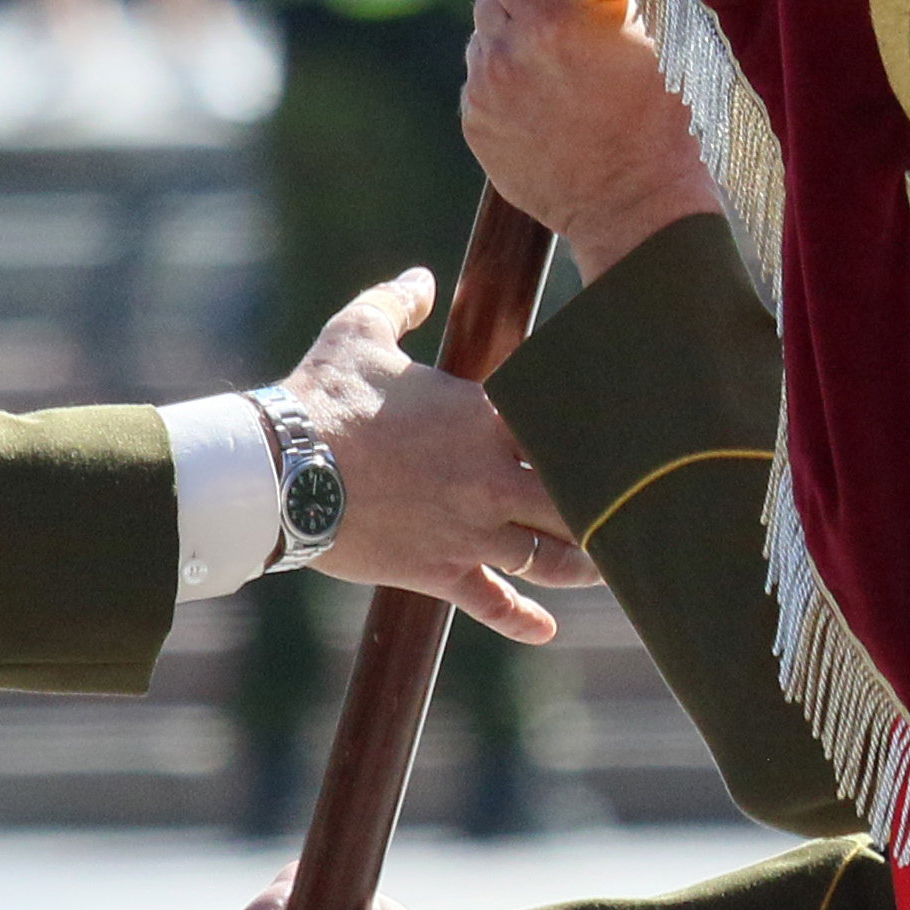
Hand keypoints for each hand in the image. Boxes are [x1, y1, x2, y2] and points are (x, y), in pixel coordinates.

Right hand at [278, 271, 596, 639]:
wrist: (281, 472)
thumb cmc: (323, 397)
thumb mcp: (358, 333)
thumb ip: (399, 302)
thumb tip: (422, 279)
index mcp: (485, 418)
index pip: (565, 426)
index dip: (596, 431)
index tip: (624, 434)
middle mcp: (492, 478)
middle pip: (575, 499)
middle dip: (606, 504)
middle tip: (629, 506)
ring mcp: (471, 531)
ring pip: (549, 557)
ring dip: (582, 563)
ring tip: (606, 565)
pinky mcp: (440, 572)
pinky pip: (494, 603)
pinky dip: (522, 619)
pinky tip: (546, 630)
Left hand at [465, 0, 726, 274]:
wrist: (635, 206)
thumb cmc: (657, 120)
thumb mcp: (649, 38)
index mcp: (552, 19)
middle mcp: (507, 51)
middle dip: (520, 1)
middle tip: (557, 24)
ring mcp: (485, 92)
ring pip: (483, 41)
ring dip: (511, 45)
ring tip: (555, 74)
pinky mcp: (476, 127)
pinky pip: (479, 84)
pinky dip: (504, 86)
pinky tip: (543, 108)